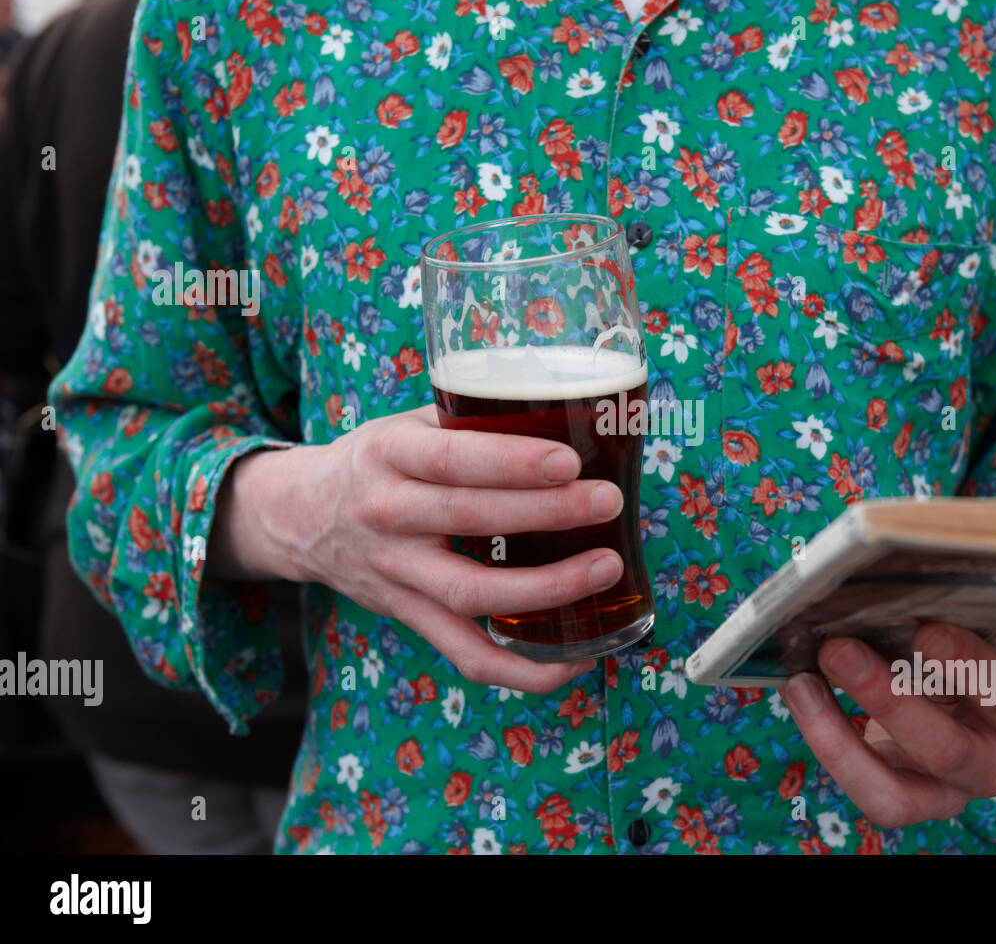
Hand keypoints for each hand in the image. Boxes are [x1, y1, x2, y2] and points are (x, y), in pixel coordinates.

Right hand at [209, 405, 627, 692]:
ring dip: (545, 588)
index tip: (568, 461)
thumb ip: (469, 421)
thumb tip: (566, 413)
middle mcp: (387, 514)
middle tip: (607, 502)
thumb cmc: (378, 461)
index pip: (453, 458)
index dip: (512, 462)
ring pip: (472, 593)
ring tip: (606, 568)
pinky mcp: (407, 615)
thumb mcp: (407, 425)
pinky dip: (520, 668)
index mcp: (390, 454)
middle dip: (547, 512)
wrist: (302, 516)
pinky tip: (573, 662)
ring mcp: (396, 573)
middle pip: (471, 519)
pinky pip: (465, 653)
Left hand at [780, 623, 995, 828]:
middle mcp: (991, 764)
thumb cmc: (961, 656)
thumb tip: (889, 574)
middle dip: (886, 699)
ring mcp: (945, 794)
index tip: (926, 632)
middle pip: (946, 749)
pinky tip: (801, 694)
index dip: (969, 667)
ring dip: (840, 738)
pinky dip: (826, 743)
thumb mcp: (968, 633)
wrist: (957, 703)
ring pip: (895, 793)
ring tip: (803, 683)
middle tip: (838, 649)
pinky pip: (862, 789)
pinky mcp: (903, 803)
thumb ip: (948, 614)